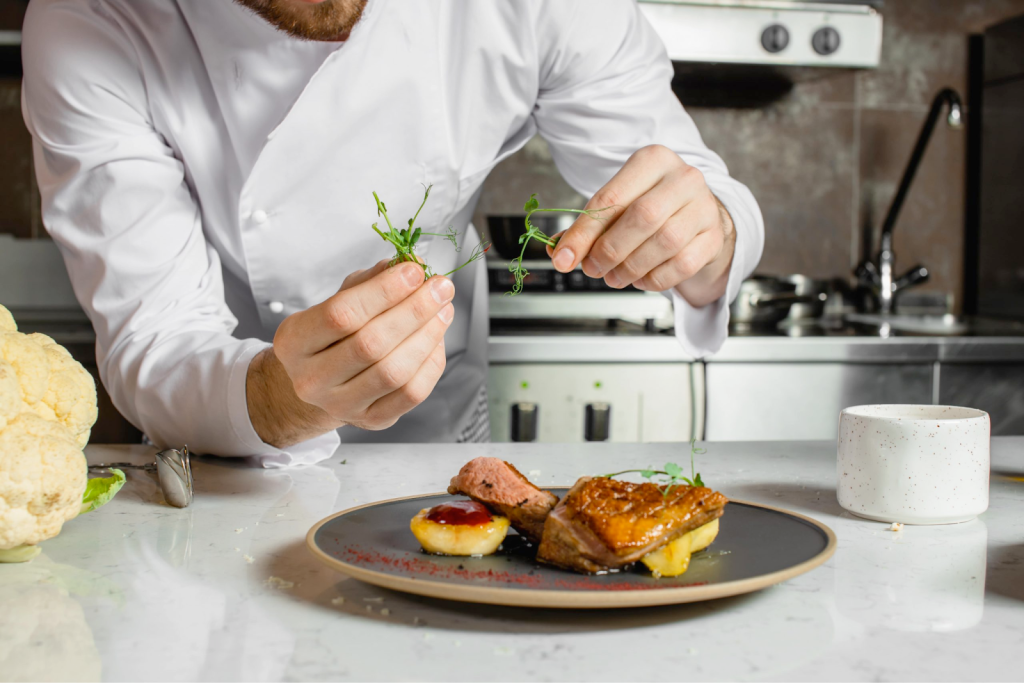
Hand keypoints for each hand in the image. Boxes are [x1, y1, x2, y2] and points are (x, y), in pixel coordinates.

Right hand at [246, 260, 453, 447]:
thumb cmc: (332, 336)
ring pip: (394, 372)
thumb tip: (413, 266)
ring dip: (427, 335)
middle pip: (371, 344)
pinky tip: (437, 339)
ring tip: (443, 310)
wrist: (321, 384)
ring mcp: (341, 405)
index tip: (413, 271)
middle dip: (414, 310)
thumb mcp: (339, 300)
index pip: (341, 314)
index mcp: (294, 341)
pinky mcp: (372, 420)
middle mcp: (312, 379)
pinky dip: (431, 362)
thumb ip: (372, 281)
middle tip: (439, 287)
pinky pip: (412, 393)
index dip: (383, 291)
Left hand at [549, 145, 735, 306]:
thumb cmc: (651, 206)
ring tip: (614, 277)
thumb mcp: (619, 206)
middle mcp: (684, 178)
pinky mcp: (714, 237)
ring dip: (631, 268)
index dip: (583, 233)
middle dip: (610, 250)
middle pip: (642, 217)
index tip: (564, 258)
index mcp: (653, 160)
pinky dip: (654, 279)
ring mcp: (704, 207)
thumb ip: (587, 228)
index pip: (611, 198)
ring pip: (665, 242)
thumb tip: (560, 253)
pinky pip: (682, 264)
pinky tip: (641, 279)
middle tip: (593, 269)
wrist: (698, 216)